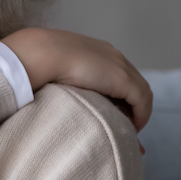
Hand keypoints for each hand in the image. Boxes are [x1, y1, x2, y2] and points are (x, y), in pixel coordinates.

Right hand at [1, 27, 152, 131]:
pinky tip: (131, 128)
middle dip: (131, 104)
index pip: (115, 72)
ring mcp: (119, 65)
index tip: (111, 112)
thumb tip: (61, 94)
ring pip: (140, 91)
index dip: (117, 93)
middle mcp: (111, 54)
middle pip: (131, 82)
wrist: (40, 53)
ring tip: (127, 130)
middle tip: (124, 124)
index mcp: (94, 49)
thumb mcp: (54, 70)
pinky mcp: (123, 79)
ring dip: (137, 112)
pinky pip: (142, 100)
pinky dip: (141, 115)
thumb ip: (61, 77)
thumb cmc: (38, 62)